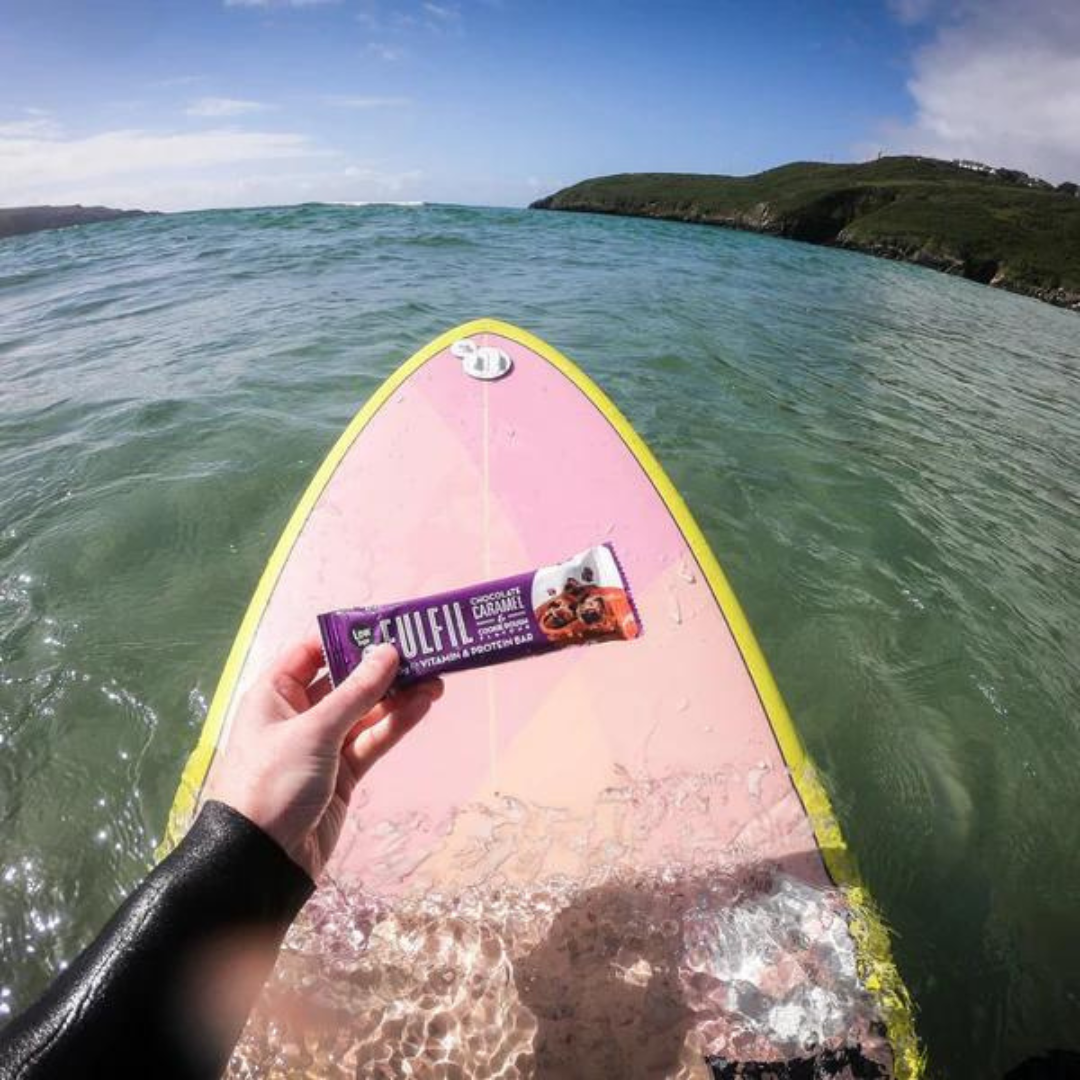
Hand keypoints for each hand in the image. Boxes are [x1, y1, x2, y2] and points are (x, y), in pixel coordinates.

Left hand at [208, 634, 442, 879]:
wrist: (260, 863)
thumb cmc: (272, 784)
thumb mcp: (314, 731)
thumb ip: (356, 692)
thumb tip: (388, 651)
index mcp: (274, 694)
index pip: (312, 651)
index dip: (347, 636)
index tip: (385, 625)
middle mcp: (298, 715)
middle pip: (345, 680)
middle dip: (382, 667)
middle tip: (422, 651)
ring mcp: (323, 745)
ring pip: (365, 711)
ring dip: (397, 696)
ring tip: (436, 677)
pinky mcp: (343, 774)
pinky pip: (372, 740)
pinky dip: (396, 724)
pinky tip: (422, 705)